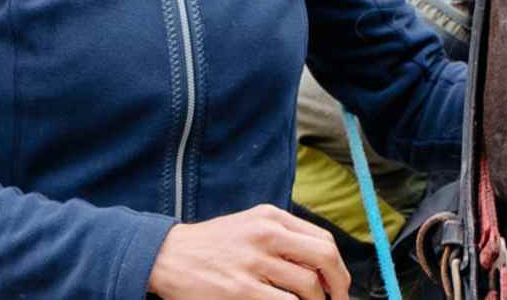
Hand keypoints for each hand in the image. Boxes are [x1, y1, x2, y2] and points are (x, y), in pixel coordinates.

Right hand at [146, 204, 351, 299]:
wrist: (168, 255)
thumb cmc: (212, 245)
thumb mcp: (250, 225)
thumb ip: (283, 237)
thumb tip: (319, 264)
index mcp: (272, 217)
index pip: (322, 240)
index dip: (338, 266)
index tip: (338, 284)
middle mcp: (267, 234)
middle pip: (324, 258)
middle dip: (338, 285)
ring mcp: (255, 262)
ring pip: (308, 286)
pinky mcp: (242, 289)